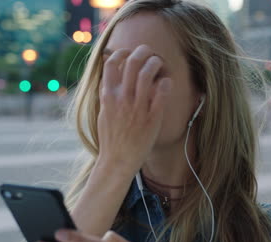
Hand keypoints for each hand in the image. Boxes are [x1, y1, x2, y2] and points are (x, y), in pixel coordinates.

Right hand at [97, 44, 171, 173]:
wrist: (118, 160)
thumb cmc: (111, 137)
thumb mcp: (103, 112)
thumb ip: (107, 94)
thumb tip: (111, 77)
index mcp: (108, 96)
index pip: (111, 64)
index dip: (120, 53)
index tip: (128, 52)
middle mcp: (122, 99)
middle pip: (132, 62)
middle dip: (142, 51)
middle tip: (148, 51)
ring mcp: (137, 107)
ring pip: (147, 73)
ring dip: (155, 63)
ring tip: (158, 62)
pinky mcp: (151, 117)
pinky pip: (161, 92)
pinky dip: (165, 82)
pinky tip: (166, 82)